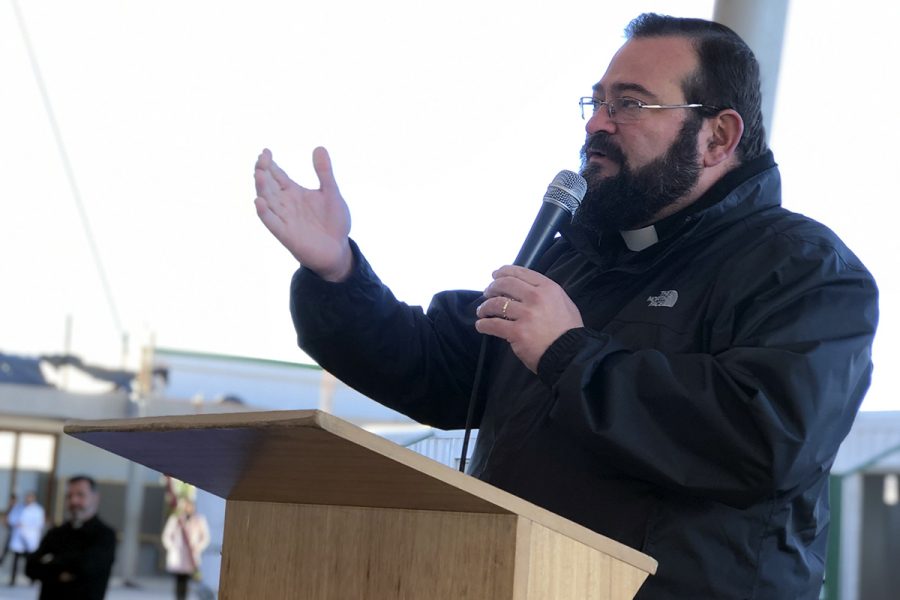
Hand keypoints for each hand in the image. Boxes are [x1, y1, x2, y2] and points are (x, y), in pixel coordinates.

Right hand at [254, 147, 352, 281]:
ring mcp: (284, 219)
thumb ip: (324, 172)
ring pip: (267, 201)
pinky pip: (271, 223)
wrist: (339, 249)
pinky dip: (265, 213)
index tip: (266, 151)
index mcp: (294, 192)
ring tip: (259, 174)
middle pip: (268, 185)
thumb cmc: (333, 222)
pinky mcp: (286, 235)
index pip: (276, 174)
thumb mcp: (331, 193)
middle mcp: (285, 204)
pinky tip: (259, 202)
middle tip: (262, 158)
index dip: (269, 163)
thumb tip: (319, 147)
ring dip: (262, 188)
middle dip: (263, 172)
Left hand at [475, 265, 582, 372]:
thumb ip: (547, 293)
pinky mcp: (517, 332)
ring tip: (482, 311)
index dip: (504, 272)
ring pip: (496, 304)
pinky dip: (483, 325)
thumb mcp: (564, 303)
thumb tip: (527, 289)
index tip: (495, 275)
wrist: (570, 354)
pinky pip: (493, 325)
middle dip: (492, 287)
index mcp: (548, 288)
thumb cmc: (568, 331)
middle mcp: (536, 298)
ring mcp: (526, 315)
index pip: (520, 273)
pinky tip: (481, 325)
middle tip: (487, 292)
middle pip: (505, 284)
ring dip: (485, 307)